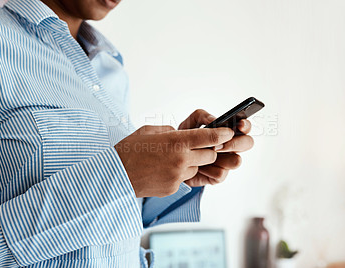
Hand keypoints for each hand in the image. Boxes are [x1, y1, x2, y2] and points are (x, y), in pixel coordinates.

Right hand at [114, 125, 233, 197]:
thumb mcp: (150, 131)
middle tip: (197, 146)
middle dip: (208, 149)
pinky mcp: (173, 188)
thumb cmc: (130, 150)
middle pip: (210, 155)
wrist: (115, 175)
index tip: (229, 132)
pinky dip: (179, 173)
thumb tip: (182, 134)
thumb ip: (171, 131)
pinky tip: (163, 170)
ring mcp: (178, 176)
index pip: (209, 137)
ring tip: (172, 159)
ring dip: (192, 162)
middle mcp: (181, 159)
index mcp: (176, 142)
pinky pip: (185, 179)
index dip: (222, 134)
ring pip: (198, 167)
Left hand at [178, 109, 253, 186]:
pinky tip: (199, 166)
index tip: (239, 125)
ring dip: (221, 158)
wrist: (174, 158)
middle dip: (234, 143)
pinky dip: (208, 170)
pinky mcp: (218, 176)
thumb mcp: (189, 123)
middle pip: (247, 143)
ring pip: (236, 161)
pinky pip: (220, 173)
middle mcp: (231, 147)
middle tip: (218, 145)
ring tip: (205, 154)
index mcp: (228, 132)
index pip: (244, 127)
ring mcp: (226, 162)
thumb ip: (201, 116)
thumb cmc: (185, 139)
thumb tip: (214, 119)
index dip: (245, 125)